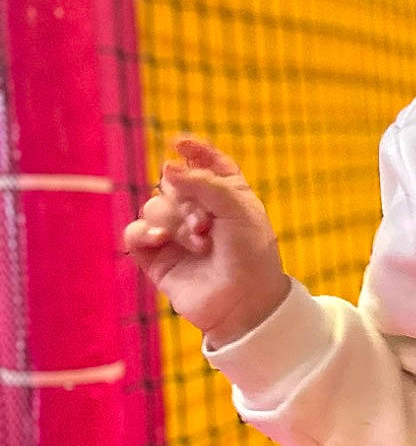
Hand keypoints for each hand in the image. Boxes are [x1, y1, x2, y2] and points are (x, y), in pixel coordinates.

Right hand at [123, 136, 289, 346]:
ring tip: (200, 243)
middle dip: (186, 197)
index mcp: (227, 195)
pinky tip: (161, 241)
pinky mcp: (157, 256)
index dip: (192, 150)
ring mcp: (176, 234)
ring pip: (154, 205)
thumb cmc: (250, 255)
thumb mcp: (238, 209)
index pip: (206, 162)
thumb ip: (204, 182)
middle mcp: (199, 211)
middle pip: (173, 182)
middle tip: (205, 223)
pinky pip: (135, 232)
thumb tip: (166, 166)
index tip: (180, 142)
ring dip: (175, 221)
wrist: (243, 302)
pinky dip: (145, 233)